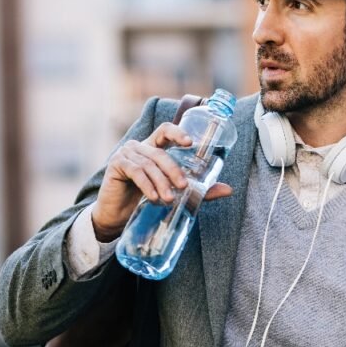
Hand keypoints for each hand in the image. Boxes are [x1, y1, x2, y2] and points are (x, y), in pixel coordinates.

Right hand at [90, 123, 232, 240]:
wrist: (118, 216)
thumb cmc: (147, 199)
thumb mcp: (176, 192)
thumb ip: (199, 189)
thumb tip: (229, 190)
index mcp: (154, 147)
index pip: (166, 131)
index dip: (177, 133)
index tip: (190, 142)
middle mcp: (140, 146)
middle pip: (161, 153)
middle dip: (174, 170)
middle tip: (184, 187)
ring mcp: (126, 153)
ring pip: (149, 164)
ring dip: (161, 182)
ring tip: (169, 199)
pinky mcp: (116, 164)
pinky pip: (135, 171)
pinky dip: (147, 185)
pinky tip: (154, 197)